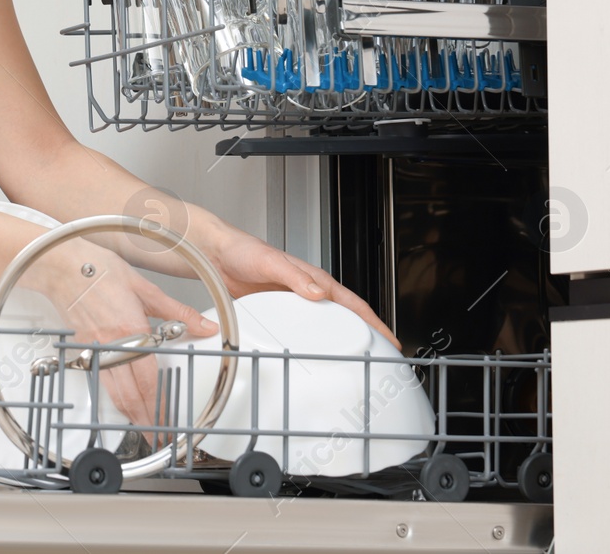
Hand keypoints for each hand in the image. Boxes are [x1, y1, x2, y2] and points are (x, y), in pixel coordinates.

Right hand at [19, 238, 217, 440]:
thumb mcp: (145, 287)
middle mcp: (112, 345)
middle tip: (161, 437)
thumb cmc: (99, 269)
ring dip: (130, 415)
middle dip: (147, 421)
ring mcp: (94, 349)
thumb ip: (177, 311)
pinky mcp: (82, 348)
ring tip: (145, 428)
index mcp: (131, 330)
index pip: (149, 380)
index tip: (170, 422)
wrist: (61, 264)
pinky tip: (120, 403)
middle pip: (131, 395)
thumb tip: (204, 327)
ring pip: (114, 393)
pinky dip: (112, 398)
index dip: (161, 406)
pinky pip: (99, 381)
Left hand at [206, 226, 401, 350]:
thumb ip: (295, 277)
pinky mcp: (278, 309)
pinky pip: (302, 329)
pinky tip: (312, 351)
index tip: (390, 338)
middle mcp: (308, 291)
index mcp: (314, 279)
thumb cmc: (244, 250)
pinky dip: (313, 340)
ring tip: (353, 358)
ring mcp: (294, 301)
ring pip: (325, 324)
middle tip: (380, 356)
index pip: (352, 303)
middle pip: (345, 316)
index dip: (374, 321)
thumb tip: (318, 292)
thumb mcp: (271, 262)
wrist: (218, 253)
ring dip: (340, 339)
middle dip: (366, 334)